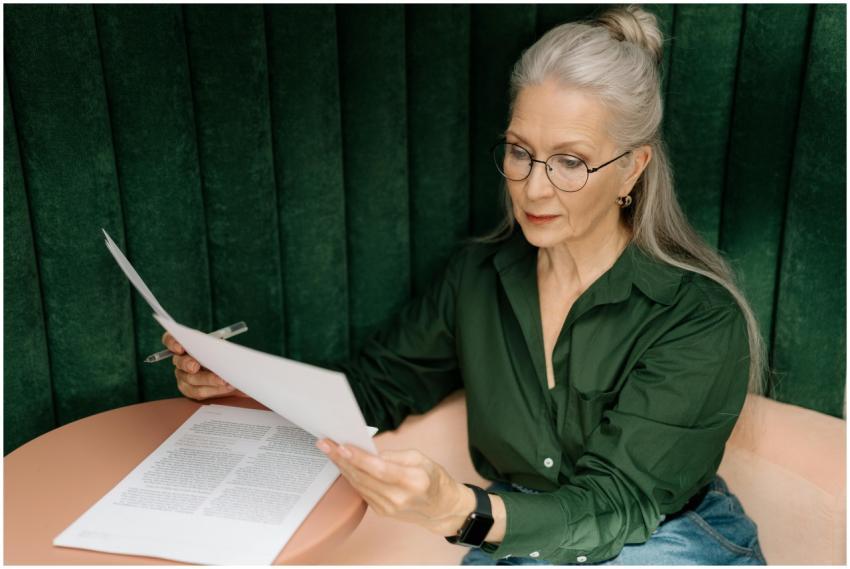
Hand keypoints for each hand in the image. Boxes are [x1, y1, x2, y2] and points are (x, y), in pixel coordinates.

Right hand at [162, 331, 248, 400]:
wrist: (225, 368)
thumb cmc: (218, 352)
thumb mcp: (217, 345)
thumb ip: (214, 345)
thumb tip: (218, 346)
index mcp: (183, 345)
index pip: (170, 340)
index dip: (172, 343)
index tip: (180, 348)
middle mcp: (180, 361)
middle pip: (179, 361)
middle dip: (187, 364)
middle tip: (195, 366)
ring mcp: (183, 376)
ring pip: (191, 379)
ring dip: (208, 379)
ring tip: (224, 380)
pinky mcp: (190, 390)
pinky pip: (199, 392)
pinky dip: (215, 389)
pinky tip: (227, 386)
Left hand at [316, 439, 475, 535]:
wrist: (441, 509)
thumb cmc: (433, 479)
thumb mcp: (420, 458)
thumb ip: (394, 455)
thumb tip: (368, 452)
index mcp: (413, 481)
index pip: (380, 469)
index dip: (359, 458)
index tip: (342, 447)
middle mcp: (398, 498)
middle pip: (364, 477)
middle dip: (341, 459)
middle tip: (325, 444)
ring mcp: (388, 508)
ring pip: (359, 485)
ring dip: (342, 467)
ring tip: (329, 451)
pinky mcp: (381, 512)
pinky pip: (362, 491)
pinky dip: (351, 477)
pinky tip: (342, 465)